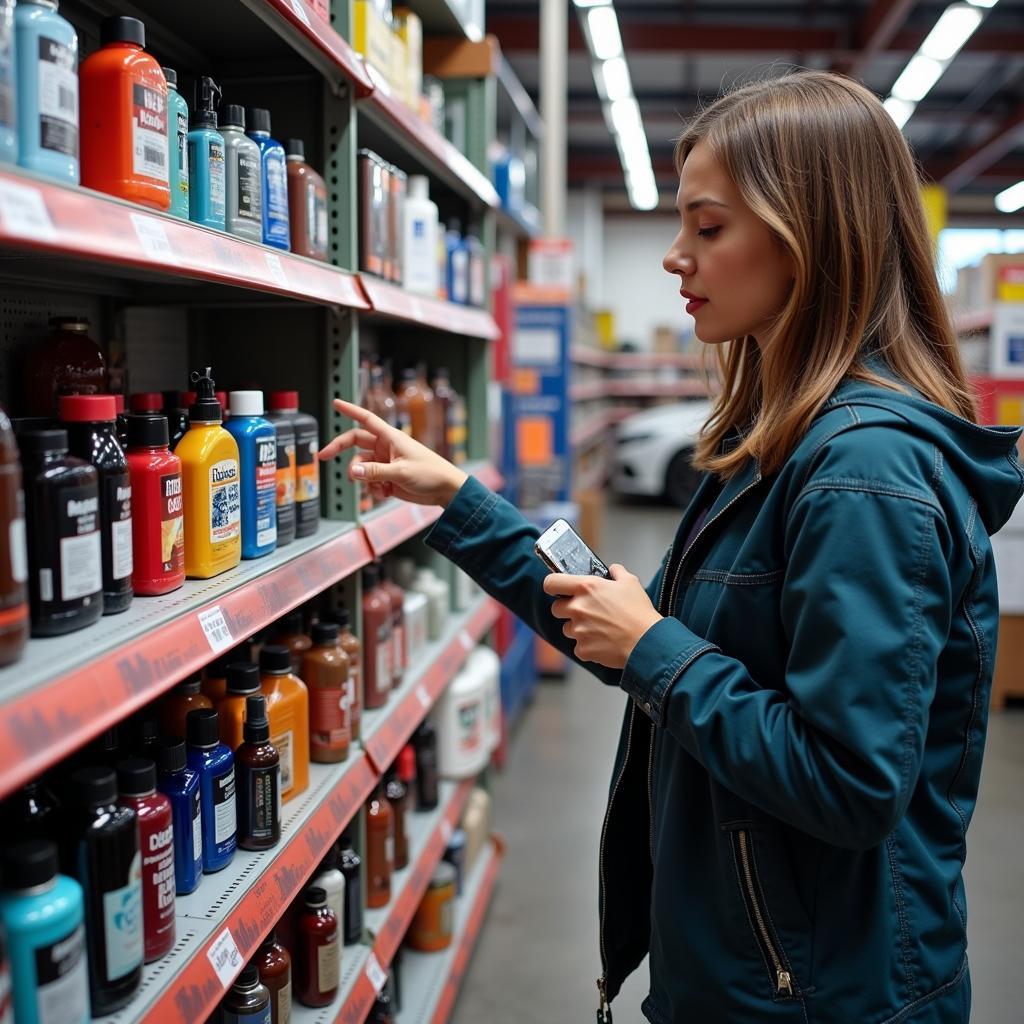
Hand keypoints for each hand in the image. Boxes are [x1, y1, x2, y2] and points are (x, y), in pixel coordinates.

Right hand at [318, 399, 467, 506]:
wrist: (446, 491)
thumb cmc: (431, 473)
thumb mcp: (401, 472)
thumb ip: (374, 472)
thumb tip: (351, 471)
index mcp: (391, 437)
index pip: (366, 419)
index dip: (350, 410)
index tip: (336, 403)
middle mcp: (385, 448)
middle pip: (355, 443)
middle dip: (340, 450)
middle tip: (323, 458)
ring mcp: (385, 463)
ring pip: (360, 467)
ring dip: (363, 479)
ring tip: (378, 488)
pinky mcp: (387, 478)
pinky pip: (369, 481)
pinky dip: (372, 489)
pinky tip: (386, 493)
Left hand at [543, 564, 662, 669]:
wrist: (647, 642)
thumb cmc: (639, 612)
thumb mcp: (630, 582)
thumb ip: (616, 572)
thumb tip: (612, 569)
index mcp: (586, 587)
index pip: (551, 583)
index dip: (553, 585)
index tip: (558, 589)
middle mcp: (577, 608)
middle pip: (556, 608)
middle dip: (567, 609)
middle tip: (585, 611)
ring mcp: (578, 630)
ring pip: (567, 629)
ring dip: (578, 628)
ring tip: (599, 628)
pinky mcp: (582, 649)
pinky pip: (578, 646)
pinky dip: (588, 646)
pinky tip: (604, 642)